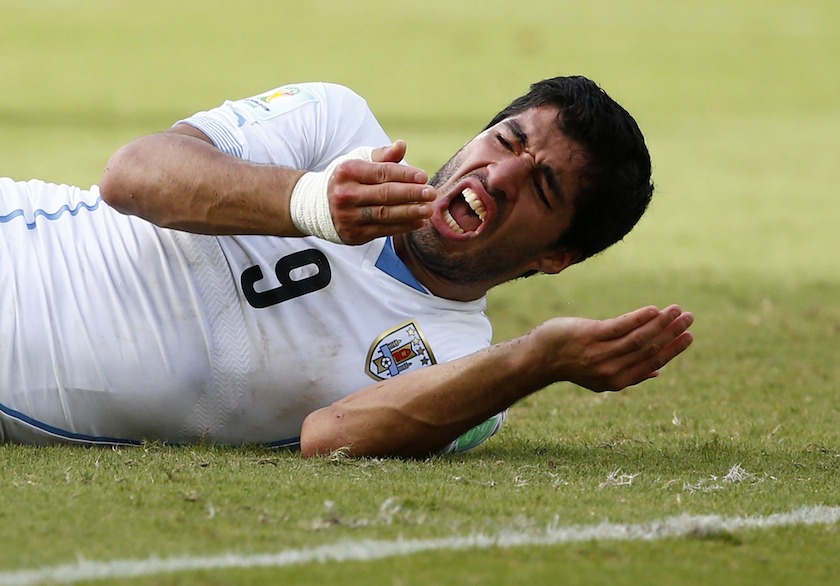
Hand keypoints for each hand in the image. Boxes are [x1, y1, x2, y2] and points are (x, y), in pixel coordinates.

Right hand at [328, 141, 435, 243]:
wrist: (319, 206)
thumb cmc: (347, 179)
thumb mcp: (359, 162)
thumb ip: (382, 156)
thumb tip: (402, 145)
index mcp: (348, 171)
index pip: (382, 172)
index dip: (405, 174)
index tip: (424, 177)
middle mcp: (345, 194)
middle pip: (385, 194)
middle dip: (412, 194)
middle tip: (432, 193)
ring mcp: (348, 216)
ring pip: (385, 214)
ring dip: (411, 212)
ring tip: (429, 209)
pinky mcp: (354, 234)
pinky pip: (383, 230)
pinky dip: (403, 227)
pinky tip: (418, 221)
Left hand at [530, 305, 693, 391]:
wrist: (540, 357)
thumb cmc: (574, 361)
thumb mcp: (601, 375)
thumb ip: (629, 373)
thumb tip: (657, 373)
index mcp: (617, 381)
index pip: (653, 364)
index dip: (673, 349)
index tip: (689, 335)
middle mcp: (610, 370)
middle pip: (649, 350)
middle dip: (672, 333)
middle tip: (689, 318)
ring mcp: (600, 353)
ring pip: (638, 338)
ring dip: (661, 323)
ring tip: (677, 310)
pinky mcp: (590, 336)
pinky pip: (620, 327)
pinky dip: (639, 318)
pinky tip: (653, 310)